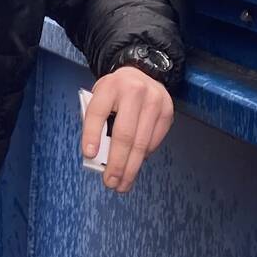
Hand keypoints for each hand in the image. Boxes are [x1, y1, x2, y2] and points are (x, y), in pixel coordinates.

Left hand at [81, 67, 173, 193]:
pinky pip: (154, 142)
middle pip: (124, 135)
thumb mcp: (101, 98)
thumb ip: (97, 122)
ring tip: (122, 184)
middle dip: (116, 163)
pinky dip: (144, 157)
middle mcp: (134, 91)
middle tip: (110, 182)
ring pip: (142, 143)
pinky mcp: (167, 111)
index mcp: (110, 86)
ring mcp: (154, 101)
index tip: (89, 155)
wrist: (142, 73)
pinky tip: (135, 164)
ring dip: (131, 168)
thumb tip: (99, 157)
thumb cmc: (116, 92)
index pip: (98, 112)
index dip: (92, 134)